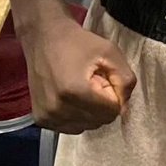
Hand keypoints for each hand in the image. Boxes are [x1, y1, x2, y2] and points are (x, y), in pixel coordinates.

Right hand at [22, 13, 136, 132]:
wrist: (44, 38)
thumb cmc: (79, 43)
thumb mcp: (110, 52)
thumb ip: (124, 79)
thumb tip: (124, 106)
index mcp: (75, 91)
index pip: (111, 112)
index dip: (114, 96)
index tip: (105, 79)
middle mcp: (58, 109)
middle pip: (99, 121)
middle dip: (103, 104)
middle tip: (94, 82)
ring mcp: (47, 116)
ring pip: (86, 127)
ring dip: (90, 111)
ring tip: (82, 89)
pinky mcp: (41, 119)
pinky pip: (71, 127)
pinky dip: (77, 116)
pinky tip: (72, 97)